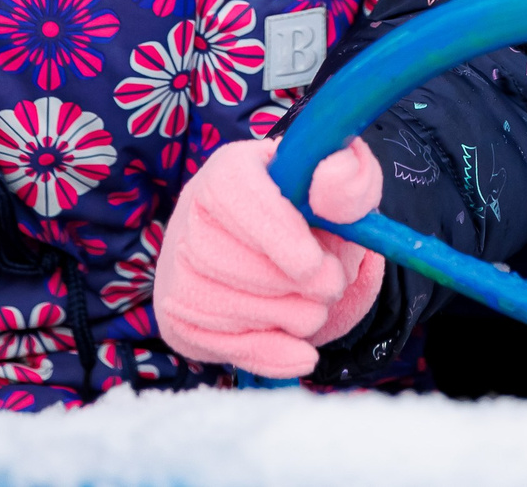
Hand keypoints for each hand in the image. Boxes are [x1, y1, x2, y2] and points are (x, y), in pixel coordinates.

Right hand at [154, 137, 384, 375]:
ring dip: (288, 316)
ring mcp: (178, 272)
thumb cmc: (313, 219)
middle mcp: (191, 217)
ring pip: (224, 307)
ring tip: (316, 305)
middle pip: (223, 257)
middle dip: (290, 284)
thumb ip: (348, 182)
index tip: (312, 264)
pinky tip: (302, 352)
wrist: (289, 258)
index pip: (230, 191)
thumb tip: (335, 178)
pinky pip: (222, 346)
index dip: (271, 229)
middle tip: (332, 286)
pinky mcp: (180, 319)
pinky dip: (272, 354)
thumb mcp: (341, 192)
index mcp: (229, 171)